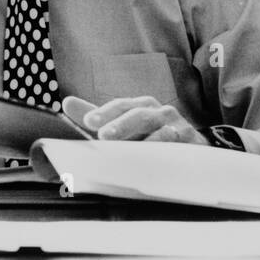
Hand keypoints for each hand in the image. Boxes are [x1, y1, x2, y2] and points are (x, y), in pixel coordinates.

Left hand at [61, 95, 203, 144]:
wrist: (192, 148)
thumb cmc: (151, 136)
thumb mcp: (124, 126)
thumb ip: (98, 116)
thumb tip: (67, 102)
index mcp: (140, 106)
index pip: (120, 106)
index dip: (104, 112)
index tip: (88, 121)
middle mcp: (159, 112)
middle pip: (138, 114)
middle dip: (120, 124)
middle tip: (103, 136)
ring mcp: (176, 126)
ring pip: (159, 130)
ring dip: (143, 139)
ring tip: (129, 150)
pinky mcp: (191, 142)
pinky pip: (177, 145)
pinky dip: (166, 150)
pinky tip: (155, 156)